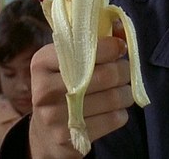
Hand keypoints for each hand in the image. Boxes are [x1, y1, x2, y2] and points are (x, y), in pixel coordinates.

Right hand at [28, 26, 134, 158]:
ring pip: (114, 98)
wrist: (46, 133)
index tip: (120, 48)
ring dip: (126, 92)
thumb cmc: (63, 86)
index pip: (86, 49)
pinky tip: (113, 110)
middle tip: (124, 70)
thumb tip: (122, 31)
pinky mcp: (69, 138)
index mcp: (42, 62)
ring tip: (122, 90)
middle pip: (106, 74)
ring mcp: (54, 117)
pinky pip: (113, 119)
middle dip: (123, 70)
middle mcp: (44, 89)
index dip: (111, 47)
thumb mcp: (68, 61)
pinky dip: (121, 113)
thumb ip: (92, 42)